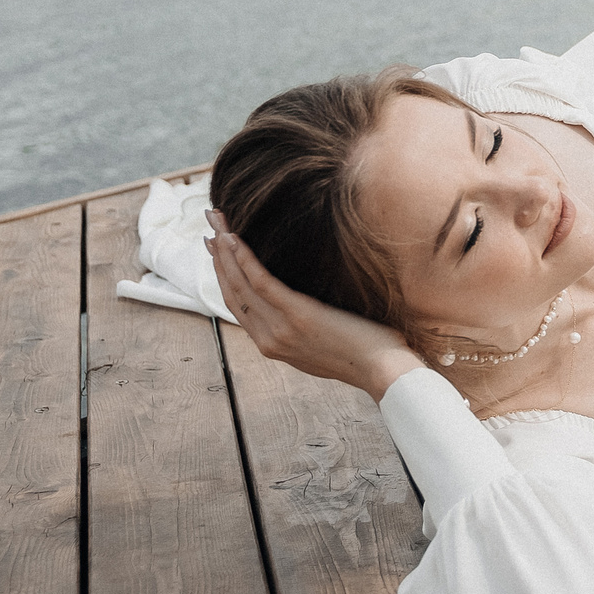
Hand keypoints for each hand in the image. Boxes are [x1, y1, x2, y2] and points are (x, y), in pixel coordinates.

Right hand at [206, 212, 422, 401]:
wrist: (383, 370)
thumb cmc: (364, 353)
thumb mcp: (320, 345)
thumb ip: (300, 329)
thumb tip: (298, 307)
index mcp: (272, 346)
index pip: (236, 306)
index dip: (222, 275)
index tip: (215, 250)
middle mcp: (268, 339)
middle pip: (232, 291)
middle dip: (218, 256)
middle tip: (210, 226)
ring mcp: (280, 329)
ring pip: (240, 284)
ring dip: (225, 251)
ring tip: (218, 223)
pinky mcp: (297, 315)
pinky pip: (262, 283)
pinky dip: (245, 260)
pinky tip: (236, 240)